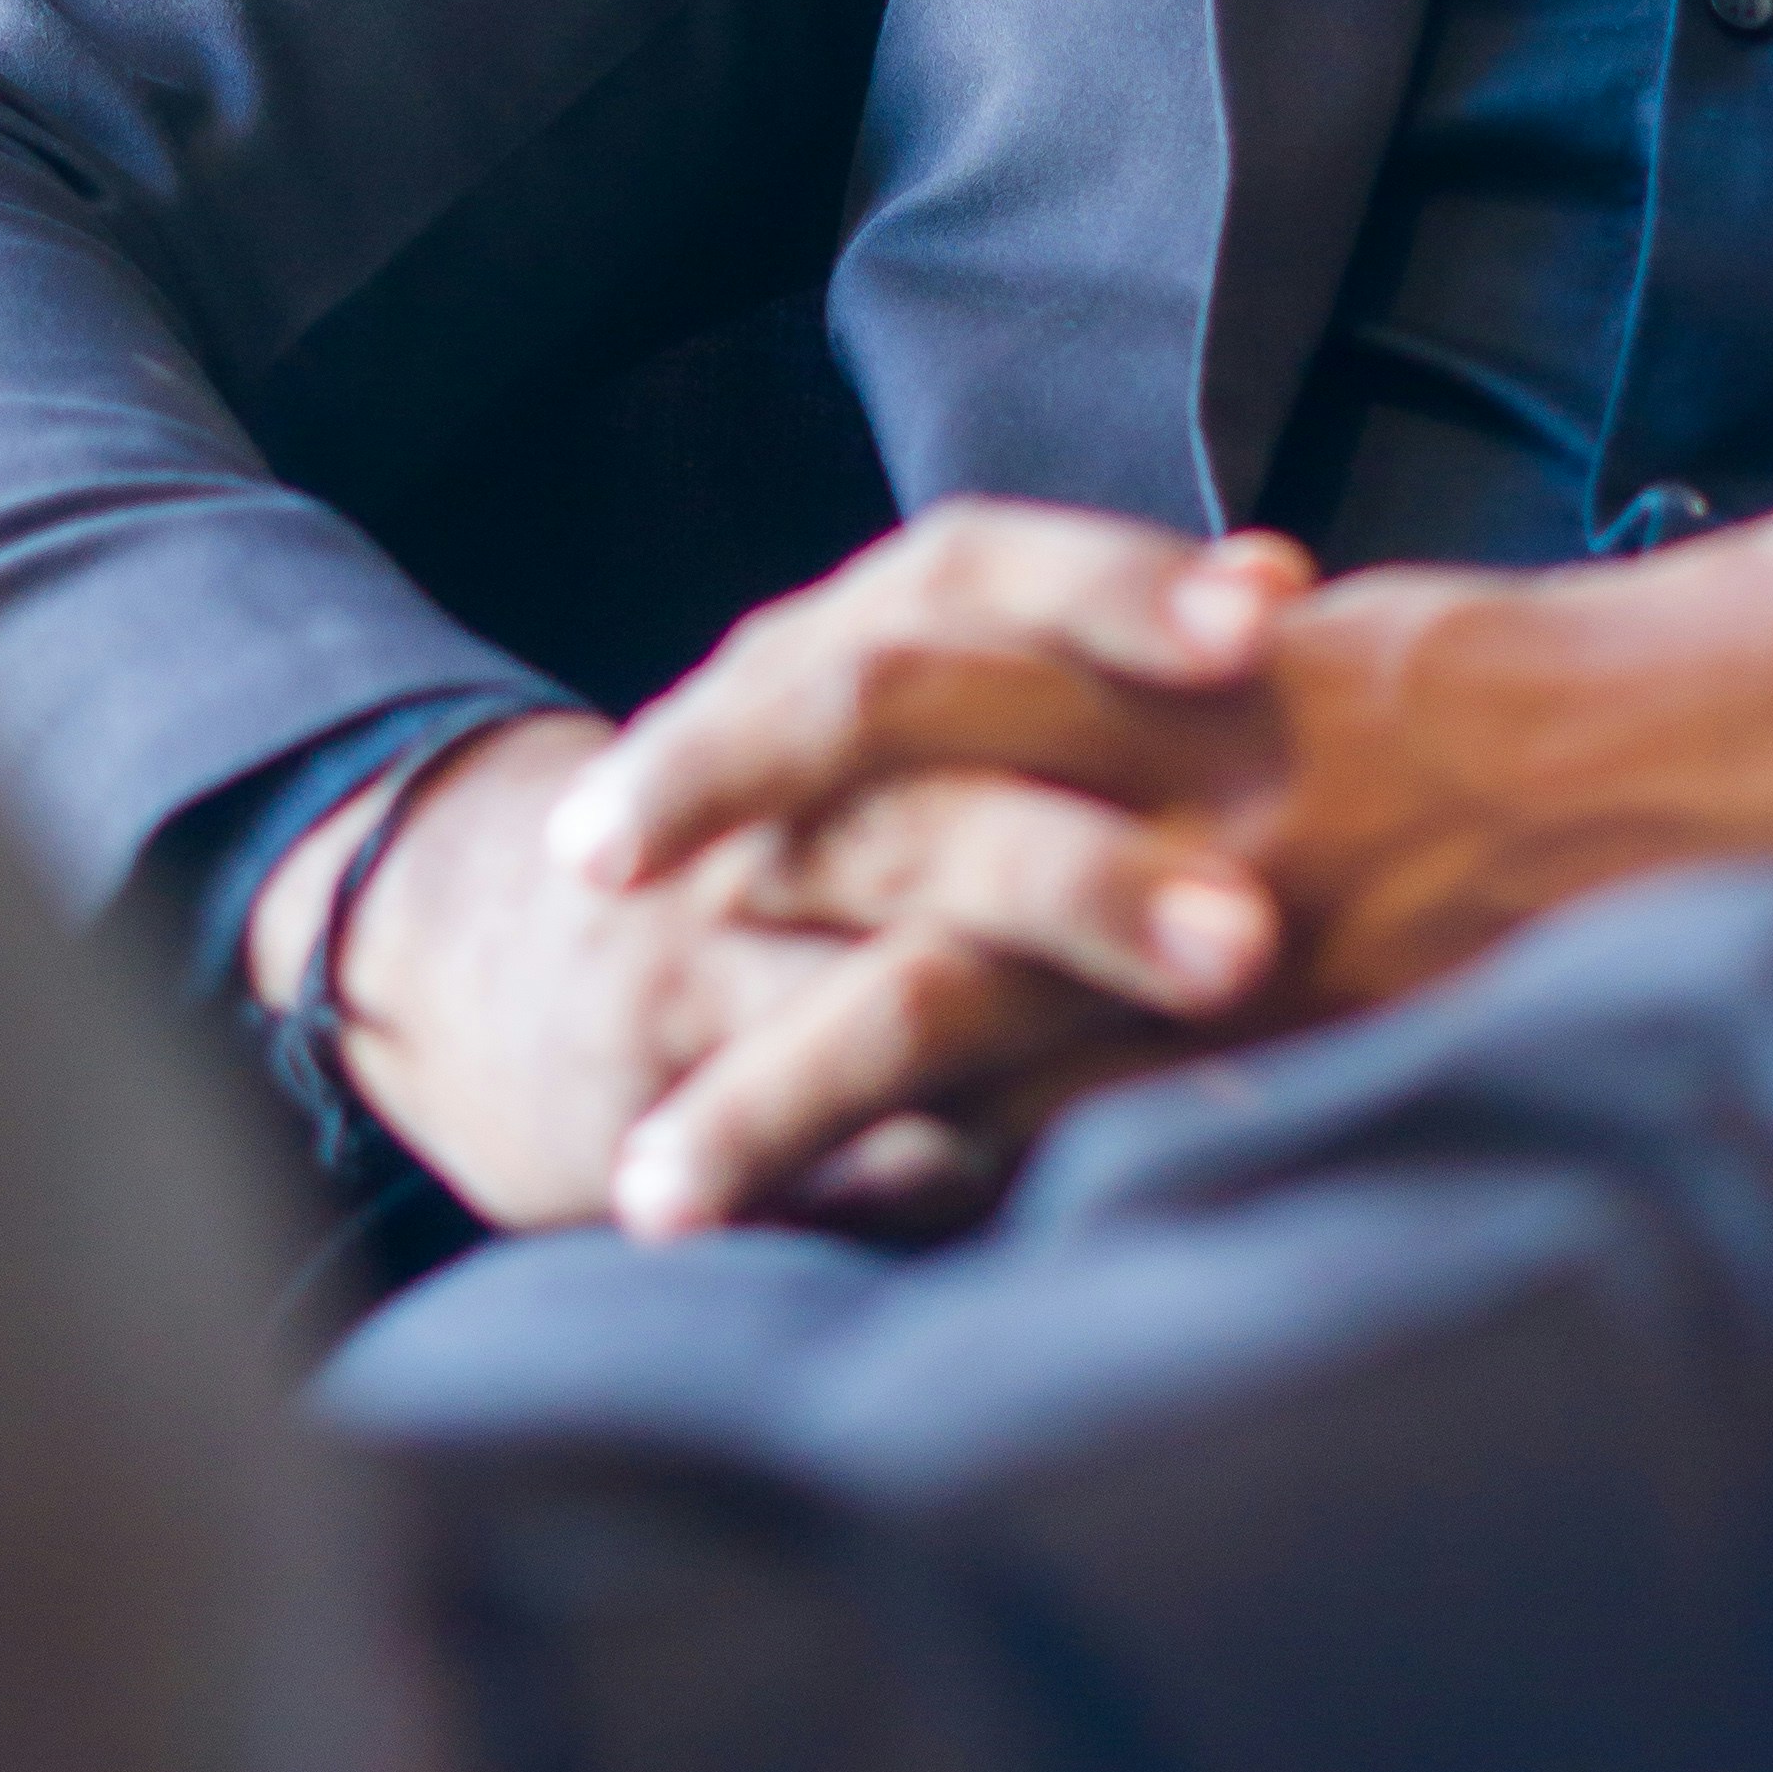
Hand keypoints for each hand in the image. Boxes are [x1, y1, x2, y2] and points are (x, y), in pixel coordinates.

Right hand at [242, 561, 1307, 1236]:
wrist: (488, 959)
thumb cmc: (788, 835)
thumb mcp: (884, 713)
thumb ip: (1071, 660)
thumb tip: (1284, 576)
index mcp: (823, 663)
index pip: (960, 580)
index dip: (1108, 587)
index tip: (1268, 612)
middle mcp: (761, 796)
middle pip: (919, 795)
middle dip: (1085, 865)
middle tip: (1252, 928)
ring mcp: (700, 955)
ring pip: (856, 990)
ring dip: (1002, 1028)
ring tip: (1149, 1060)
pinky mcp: (664, 1106)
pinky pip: (790, 1151)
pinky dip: (893, 1175)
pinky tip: (1004, 1195)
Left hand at [557, 494, 1772, 1214]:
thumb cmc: (1594, 706)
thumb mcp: (1364, 674)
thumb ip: (1209, 727)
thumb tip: (1079, 793)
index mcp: (1193, 647)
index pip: (906, 660)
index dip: (740, 738)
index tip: (605, 830)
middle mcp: (1200, 744)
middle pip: (887, 784)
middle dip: (713, 876)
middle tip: (560, 938)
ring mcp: (1271, 880)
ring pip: (978, 985)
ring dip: (802, 1095)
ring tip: (659, 1198)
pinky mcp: (1351, 1007)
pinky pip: (1145, 1114)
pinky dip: (1015, 1193)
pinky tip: (901, 1276)